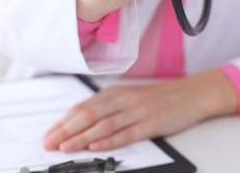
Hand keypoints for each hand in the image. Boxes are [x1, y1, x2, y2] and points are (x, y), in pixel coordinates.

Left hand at [42, 70, 237, 152]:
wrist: (190, 94)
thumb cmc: (158, 99)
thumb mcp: (130, 97)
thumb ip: (108, 107)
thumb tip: (80, 124)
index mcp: (115, 93)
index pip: (83, 107)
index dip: (63, 122)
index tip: (48, 134)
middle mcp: (124, 99)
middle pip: (89, 115)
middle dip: (66, 130)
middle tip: (49, 143)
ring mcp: (138, 110)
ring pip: (104, 123)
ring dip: (82, 136)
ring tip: (66, 147)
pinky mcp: (152, 122)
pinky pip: (128, 132)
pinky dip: (110, 140)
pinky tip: (97, 146)